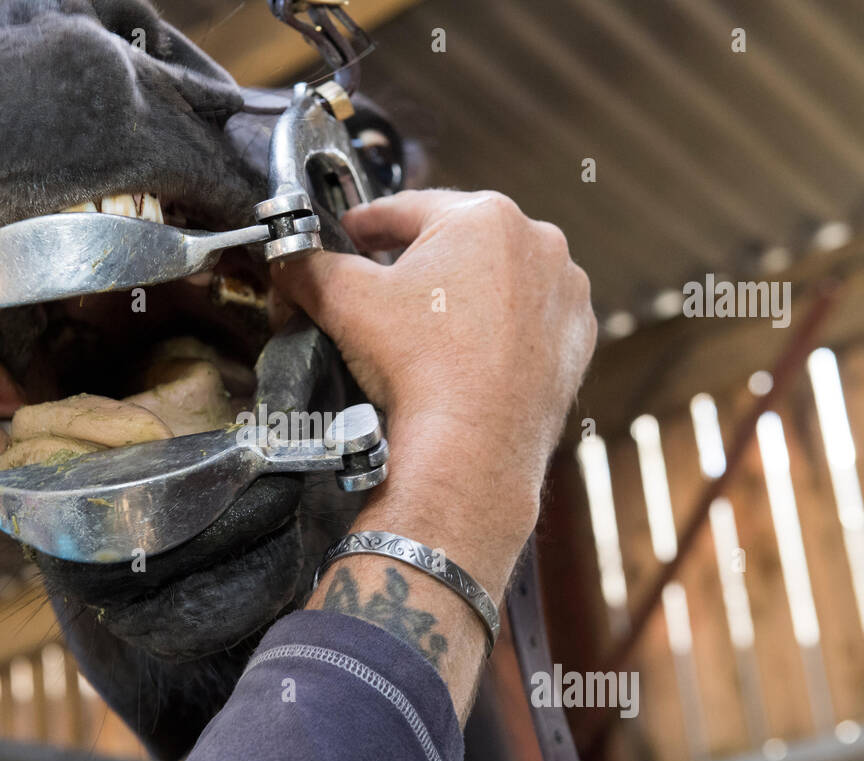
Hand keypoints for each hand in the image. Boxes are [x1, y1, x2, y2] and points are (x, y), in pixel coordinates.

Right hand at [275, 189, 596, 593]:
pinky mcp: (576, 341)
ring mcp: (565, 293)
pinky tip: (469, 356)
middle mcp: (539, 243)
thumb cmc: (418, 367)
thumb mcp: (343, 302)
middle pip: (459, 242)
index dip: (367, 223)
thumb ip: (308, 267)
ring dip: (465, 294)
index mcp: (485, 216)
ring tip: (428, 329)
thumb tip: (287, 260)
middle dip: (420, 261)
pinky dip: (500, 331)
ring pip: (499, 281)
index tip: (347, 236)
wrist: (471, 448)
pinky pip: (528, 322)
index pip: (408, 208)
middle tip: (383, 288)